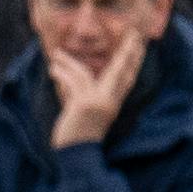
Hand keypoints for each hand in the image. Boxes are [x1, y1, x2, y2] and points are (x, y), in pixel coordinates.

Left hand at [48, 27, 146, 147]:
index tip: (139, 44)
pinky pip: (71, 82)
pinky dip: (60, 74)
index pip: (128, 78)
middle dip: (126, 52)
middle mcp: (108, 103)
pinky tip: (53, 68)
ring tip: (56, 54)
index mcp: (113, 105)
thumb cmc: (79, 135)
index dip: (134, 60)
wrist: (77, 157)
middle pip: (119, 71)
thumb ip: (84, 94)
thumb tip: (74, 75)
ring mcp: (96, 103)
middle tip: (133, 34)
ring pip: (84, 74)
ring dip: (68, 62)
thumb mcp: (86, 112)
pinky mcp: (81, 105)